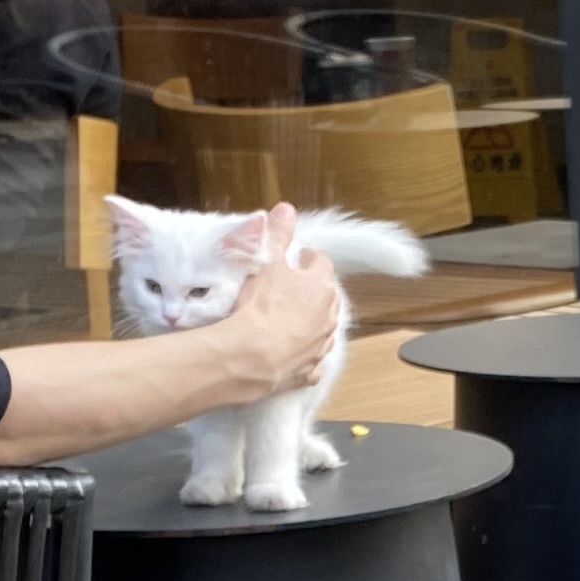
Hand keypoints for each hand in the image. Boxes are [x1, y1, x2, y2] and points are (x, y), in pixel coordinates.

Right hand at [219, 206, 344, 398]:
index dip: (307, 259)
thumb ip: (278, 234)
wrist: (250, 356)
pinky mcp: (309, 372)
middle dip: (312, 291)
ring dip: (311, 322)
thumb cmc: (260, 305)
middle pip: (326, 297)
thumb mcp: (267, 262)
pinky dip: (303, 356)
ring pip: (323, 329)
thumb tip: (286, 209)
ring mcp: (321, 346)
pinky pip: (311, 361)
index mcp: (321, 286)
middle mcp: (329, 316)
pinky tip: (290, 355)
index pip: (321, 264)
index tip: (296, 258)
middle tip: (291, 288)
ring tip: (289, 320)